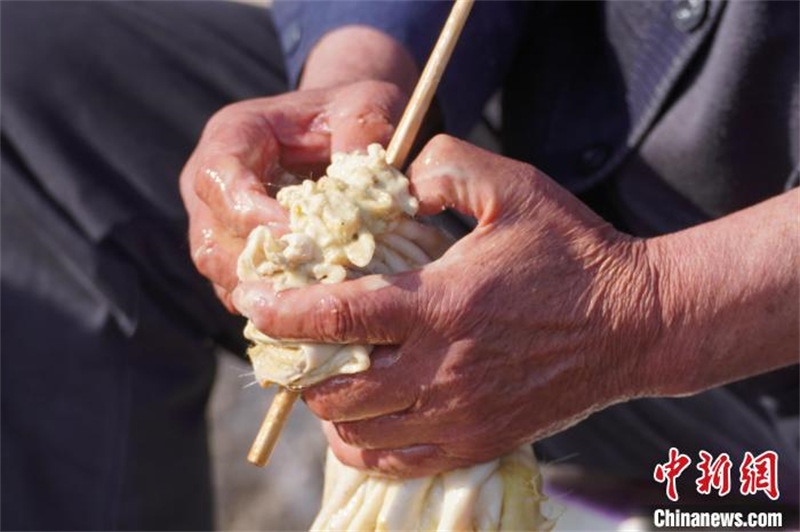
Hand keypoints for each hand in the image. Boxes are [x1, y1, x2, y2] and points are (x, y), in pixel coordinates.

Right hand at [179, 80, 406, 309]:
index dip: (255, 216)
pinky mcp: (234, 250)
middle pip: (210, 237)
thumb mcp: (368, 105)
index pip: (220, 180)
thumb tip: (389, 188)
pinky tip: (310, 306)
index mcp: (234, 135)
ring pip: (219, 269)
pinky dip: (270, 298)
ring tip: (312, 302)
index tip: (303, 240)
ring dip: (263, 290)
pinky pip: (238, 285)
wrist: (340, 127)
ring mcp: (217, 219)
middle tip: (309, 285)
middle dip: (258, 266)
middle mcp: (213, 180)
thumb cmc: (350, 113)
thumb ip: (370, 132)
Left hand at [233, 135, 662, 476]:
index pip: (339, 317)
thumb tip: (396, 184)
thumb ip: (446, 168)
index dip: (282, 311)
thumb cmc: (573, 253)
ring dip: (324, 406)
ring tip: (320, 377)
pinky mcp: (477, 441)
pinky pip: (395, 462)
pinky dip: (360, 446)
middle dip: (296, 365)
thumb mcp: (516, 187)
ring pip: (357, 432)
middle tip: (289, 340)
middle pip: (335, 389)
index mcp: (443, 306)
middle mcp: (443, 370)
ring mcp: (459, 415)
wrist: (636, 325)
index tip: (248, 301)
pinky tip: (357, 421)